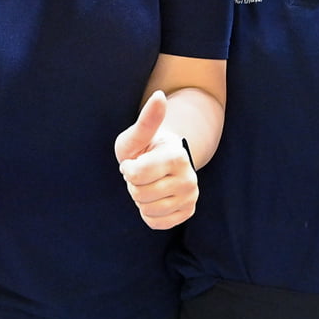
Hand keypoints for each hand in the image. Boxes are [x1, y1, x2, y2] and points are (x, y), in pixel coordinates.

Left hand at [115, 91, 196, 229]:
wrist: (163, 161)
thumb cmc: (145, 147)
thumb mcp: (137, 135)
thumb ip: (146, 119)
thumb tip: (159, 95)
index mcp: (178, 156)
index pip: (136, 175)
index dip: (127, 170)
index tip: (134, 161)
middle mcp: (190, 178)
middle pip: (140, 194)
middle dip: (133, 184)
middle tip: (142, 173)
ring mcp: (191, 197)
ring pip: (147, 210)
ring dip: (141, 198)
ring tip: (150, 183)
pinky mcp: (188, 212)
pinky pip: (156, 222)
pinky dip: (148, 213)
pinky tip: (155, 197)